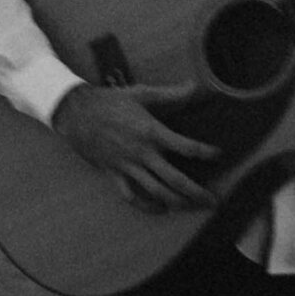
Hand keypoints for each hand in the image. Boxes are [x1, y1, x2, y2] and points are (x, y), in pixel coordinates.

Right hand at [54, 83, 220, 212]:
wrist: (76, 113)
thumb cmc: (109, 102)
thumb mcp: (140, 93)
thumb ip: (170, 94)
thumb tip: (195, 86)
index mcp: (151, 131)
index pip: (186, 147)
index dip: (205, 153)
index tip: (218, 155)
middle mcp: (142, 153)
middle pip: (175, 179)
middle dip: (197, 192)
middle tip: (213, 200)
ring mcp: (128, 166)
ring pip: (157, 192)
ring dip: (177, 202)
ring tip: (192, 207)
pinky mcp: (114, 174)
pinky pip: (132, 197)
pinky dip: (147, 206)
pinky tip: (160, 209)